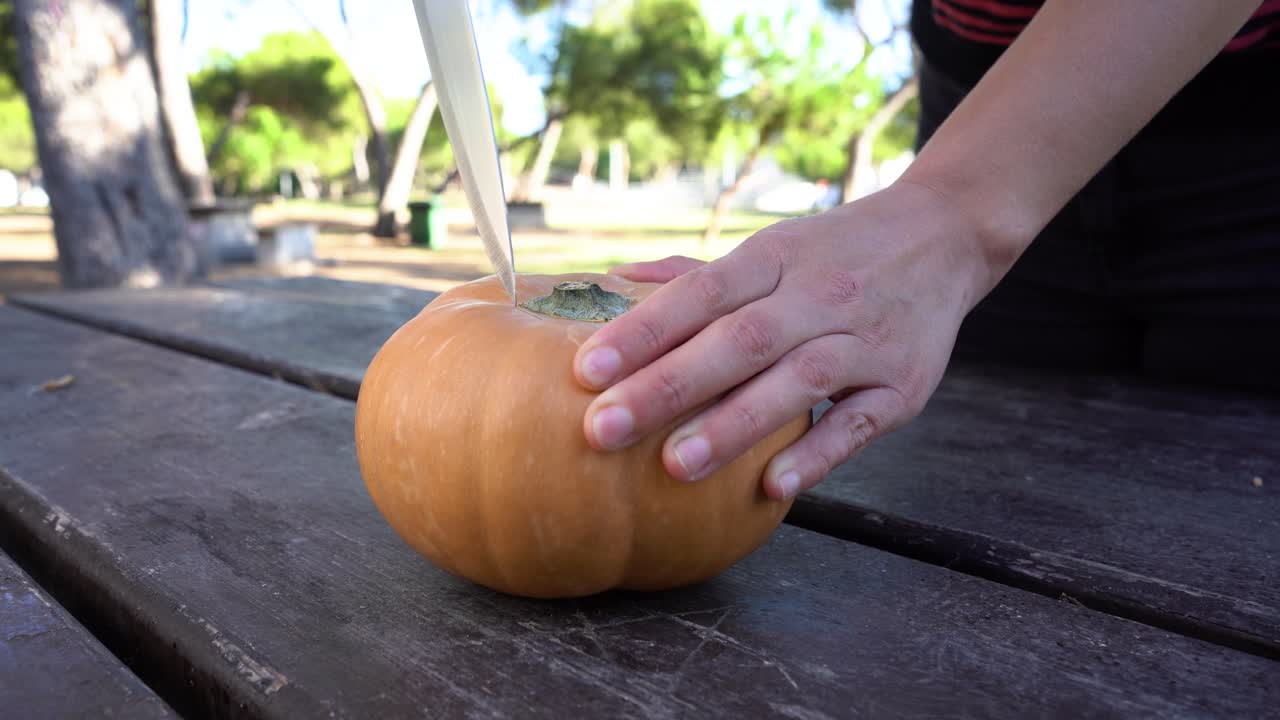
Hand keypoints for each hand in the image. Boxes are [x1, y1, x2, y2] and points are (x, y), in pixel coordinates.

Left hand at [573, 180, 999, 499]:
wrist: (943, 237)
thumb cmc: (835, 252)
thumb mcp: (772, 247)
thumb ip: (694, 274)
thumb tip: (609, 281)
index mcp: (775, 259)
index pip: (701, 293)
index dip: (644, 331)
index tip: (587, 370)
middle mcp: (819, 295)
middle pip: (738, 341)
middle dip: (668, 387)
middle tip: (603, 428)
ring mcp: (864, 341)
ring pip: (796, 381)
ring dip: (735, 424)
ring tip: (674, 466)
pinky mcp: (903, 386)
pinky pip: (860, 423)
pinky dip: (818, 454)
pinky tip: (772, 487)